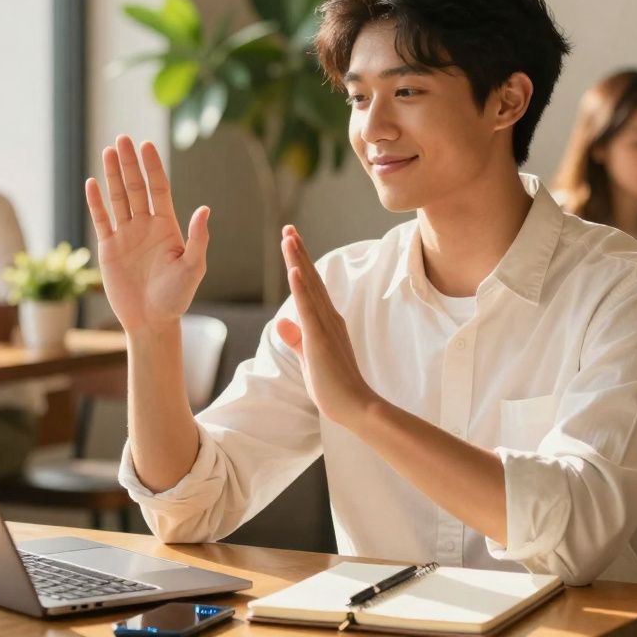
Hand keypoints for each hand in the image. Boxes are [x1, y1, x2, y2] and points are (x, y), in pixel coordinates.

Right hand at [85, 135, 209, 332]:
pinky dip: (96, 202)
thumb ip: (197, 239)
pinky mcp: (109, 249)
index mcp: (167, 227)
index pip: (158, 189)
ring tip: (108, 150)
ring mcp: (126, 236)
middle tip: (123, 138)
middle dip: (129, 163)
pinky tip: (92, 182)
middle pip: (136, 187)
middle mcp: (145, 226)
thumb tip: (204, 209)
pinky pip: (101, 220)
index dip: (152, 167)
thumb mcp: (193, 268)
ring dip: (112, 175)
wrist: (152, 321)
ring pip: (118, 198)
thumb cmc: (176, 297)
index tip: (147, 145)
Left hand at [275, 225, 379, 424]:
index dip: (299, 263)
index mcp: (326, 322)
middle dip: (298, 252)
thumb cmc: (334, 386)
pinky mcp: (321, 338)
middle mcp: (329, 318)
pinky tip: (294, 270)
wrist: (356, 407)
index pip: (310, 286)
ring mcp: (326, 326)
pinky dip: (301, 288)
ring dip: (298, 261)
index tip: (290, 242)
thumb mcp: (309, 357)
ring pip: (309, 287)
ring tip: (289, 238)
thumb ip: (296, 338)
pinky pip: (309, 309)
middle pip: (310, 278)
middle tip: (288, 229)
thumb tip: (281, 321)